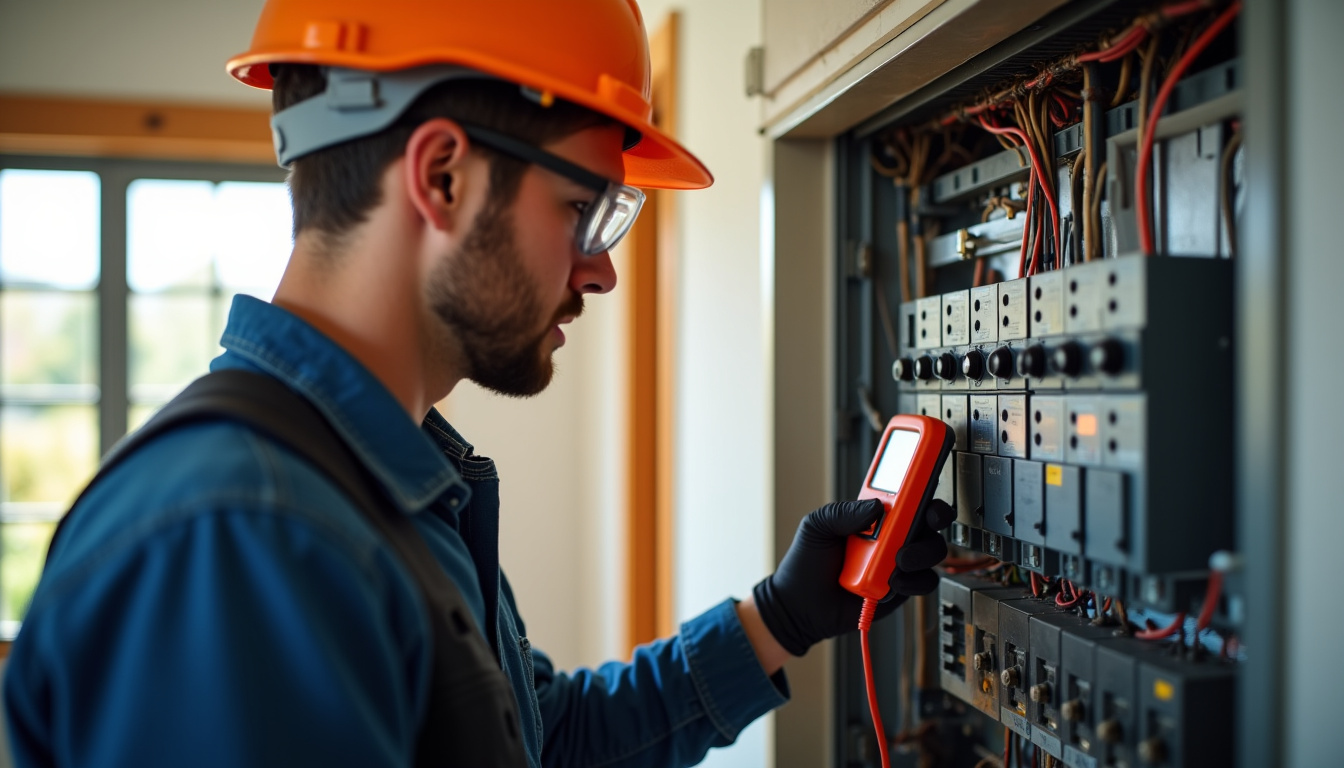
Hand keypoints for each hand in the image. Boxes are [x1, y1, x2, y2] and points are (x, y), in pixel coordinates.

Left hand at [750, 498, 954, 656]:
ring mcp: (898, 562)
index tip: (929, 471)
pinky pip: (924, 582)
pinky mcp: (902, 588)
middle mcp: (892, 535)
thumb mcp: (817, 526)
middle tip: (928, 518)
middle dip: (935, 514)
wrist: (800, 606)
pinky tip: (892, 581)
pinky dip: (913, 580)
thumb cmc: (807, 562)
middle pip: (929, 519)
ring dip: (921, 552)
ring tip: (898, 559)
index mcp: (874, 515)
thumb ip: (843, 512)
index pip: (905, 493)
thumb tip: (875, 506)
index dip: (922, 481)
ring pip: (932, 550)